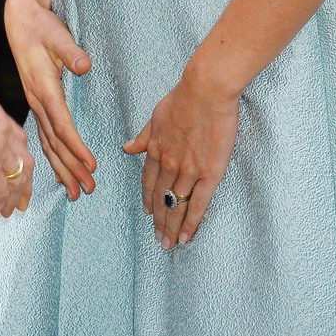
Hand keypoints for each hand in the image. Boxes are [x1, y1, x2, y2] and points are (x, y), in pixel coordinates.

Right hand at [0, 77, 32, 220]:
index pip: (18, 139)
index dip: (20, 157)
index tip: (20, 170)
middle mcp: (5, 132)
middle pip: (25, 161)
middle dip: (26, 182)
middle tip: (23, 199)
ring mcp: (1, 149)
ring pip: (17, 179)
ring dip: (14, 198)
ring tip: (9, 212)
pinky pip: (0, 191)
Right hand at [5, 0, 95, 199]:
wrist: (20, 20)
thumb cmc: (41, 26)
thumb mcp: (57, 34)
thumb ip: (70, 50)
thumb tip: (84, 65)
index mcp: (44, 88)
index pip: (62, 124)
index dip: (76, 146)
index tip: (92, 164)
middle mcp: (37, 101)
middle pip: (55, 142)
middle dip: (71, 168)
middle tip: (88, 190)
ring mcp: (35, 104)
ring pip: (48, 144)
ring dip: (62, 169)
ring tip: (77, 192)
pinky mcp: (37, 102)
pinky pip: (45, 136)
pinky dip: (53, 156)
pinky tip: (61, 171)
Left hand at [123, 74, 238, 248]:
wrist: (206, 91)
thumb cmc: (183, 97)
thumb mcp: (156, 115)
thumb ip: (144, 136)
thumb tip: (127, 148)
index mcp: (156, 150)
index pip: (148, 182)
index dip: (147, 200)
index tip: (147, 214)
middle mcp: (169, 164)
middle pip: (160, 199)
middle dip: (158, 222)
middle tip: (159, 241)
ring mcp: (188, 171)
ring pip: (176, 206)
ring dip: (171, 228)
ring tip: (169, 245)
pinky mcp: (209, 173)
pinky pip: (198, 203)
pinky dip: (191, 222)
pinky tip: (187, 237)